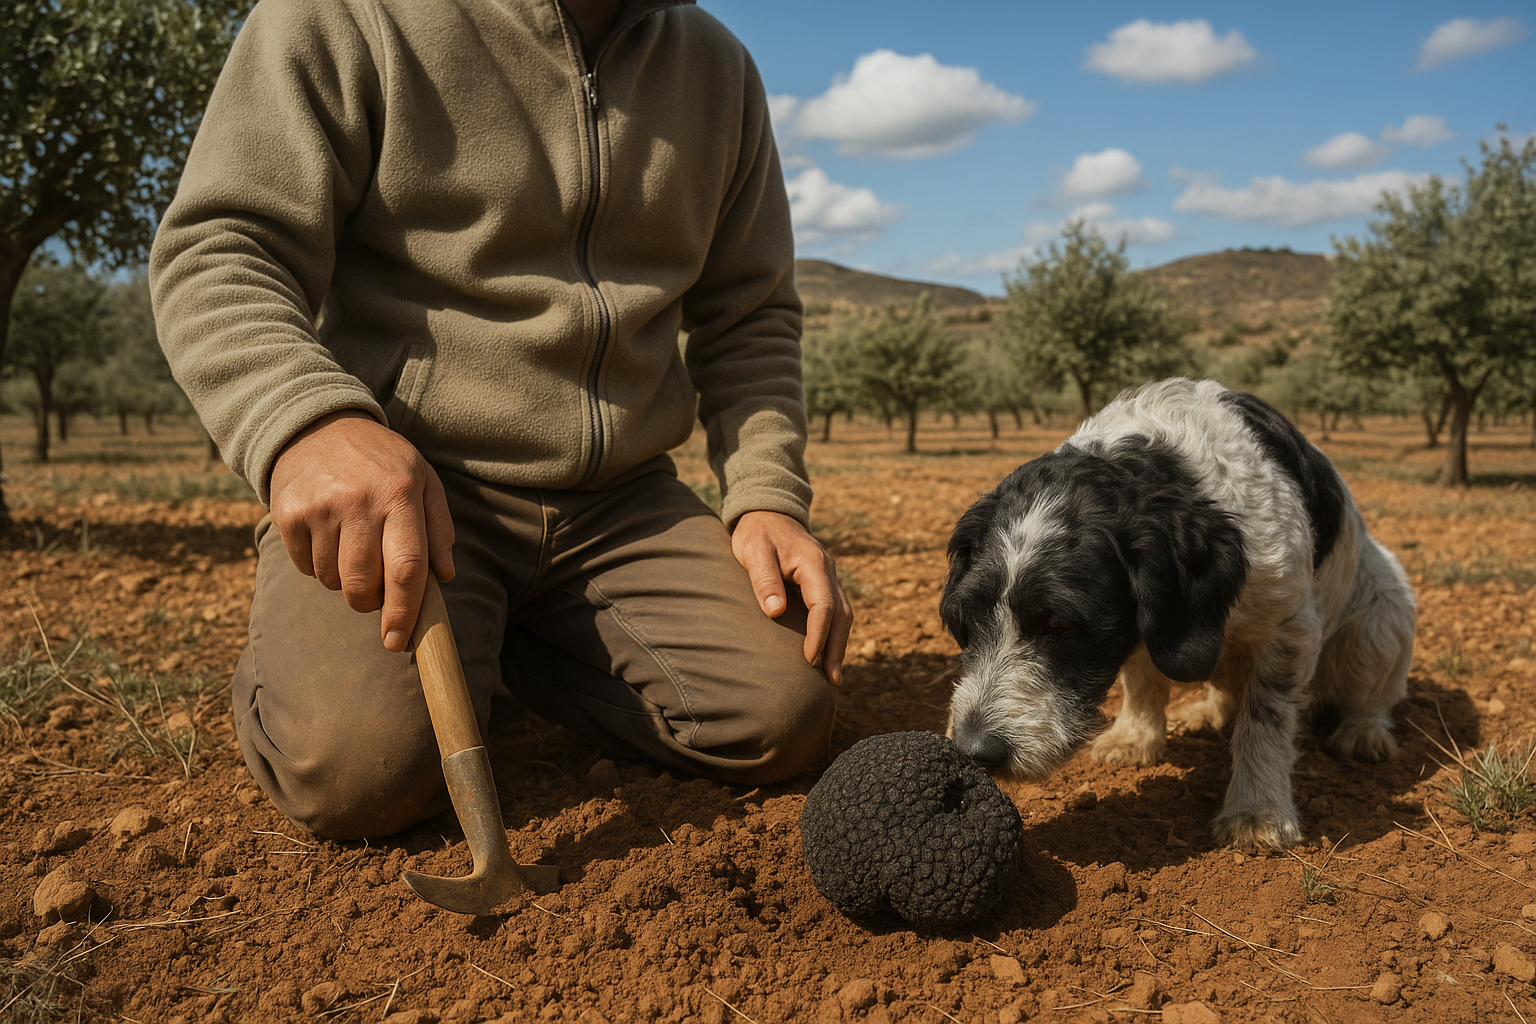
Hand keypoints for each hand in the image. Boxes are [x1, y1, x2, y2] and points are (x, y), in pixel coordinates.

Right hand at [268, 410, 455, 651]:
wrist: (317, 426)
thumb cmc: (382, 462)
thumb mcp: (423, 480)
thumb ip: (438, 528)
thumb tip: (445, 577)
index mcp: (401, 495)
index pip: (407, 569)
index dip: (404, 612)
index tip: (397, 641)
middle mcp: (359, 502)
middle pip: (364, 585)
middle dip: (371, 603)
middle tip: (375, 590)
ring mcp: (320, 508)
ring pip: (332, 581)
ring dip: (343, 580)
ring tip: (351, 546)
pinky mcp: (288, 513)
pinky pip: (305, 567)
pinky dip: (317, 564)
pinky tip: (326, 534)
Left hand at [730, 510, 851, 684]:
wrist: (767, 512)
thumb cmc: (757, 533)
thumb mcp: (754, 551)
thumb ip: (764, 579)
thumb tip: (776, 612)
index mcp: (813, 563)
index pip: (824, 605)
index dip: (818, 634)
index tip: (809, 660)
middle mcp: (827, 571)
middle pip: (842, 614)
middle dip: (837, 648)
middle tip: (832, 679)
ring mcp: (828, 577)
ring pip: (843, 614)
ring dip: (839, 644)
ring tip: (834, 675)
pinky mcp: (822, 583)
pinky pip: (835, 610)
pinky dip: (834, 633)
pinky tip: (827, 653)